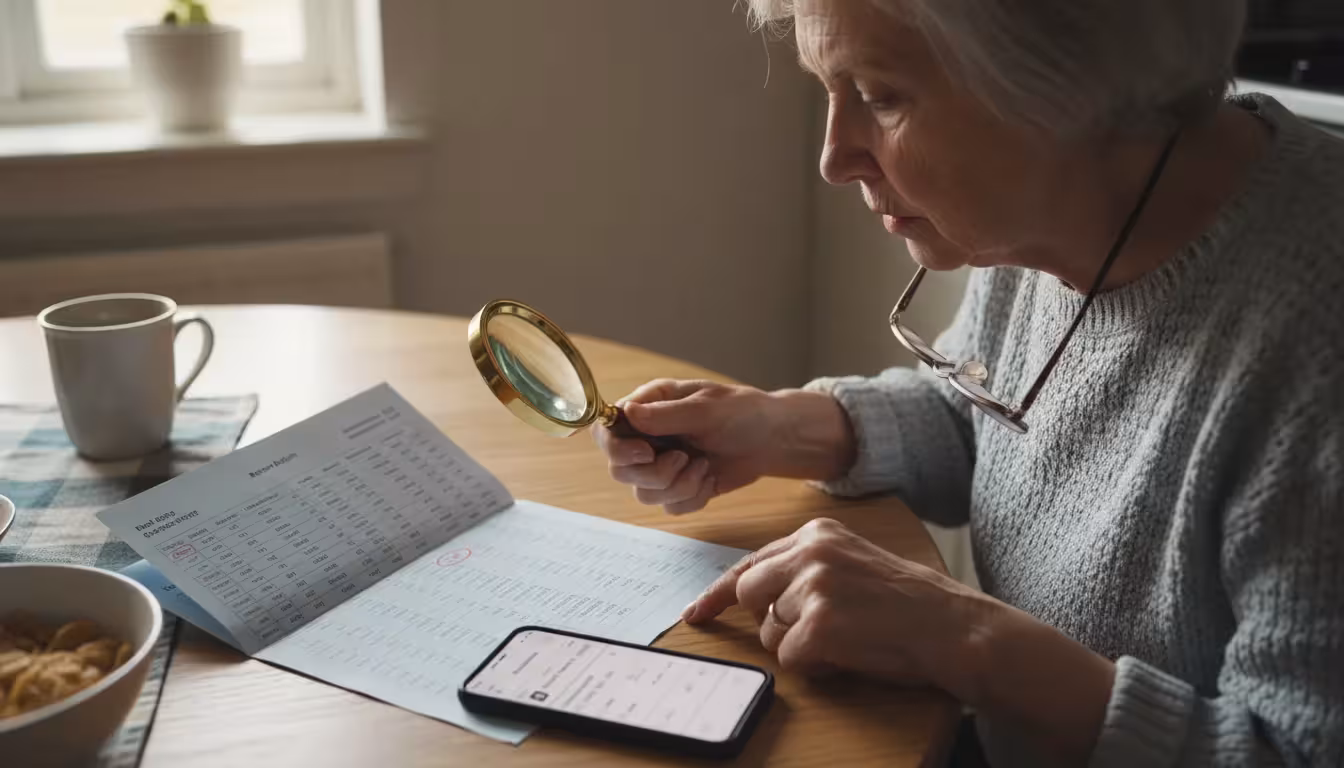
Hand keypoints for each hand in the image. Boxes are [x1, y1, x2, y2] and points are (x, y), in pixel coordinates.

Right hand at [594, 379, 855, 514]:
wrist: (772, 439)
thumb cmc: (742, 412)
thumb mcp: (707, 408)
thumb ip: (666, 415)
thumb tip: (627, 412)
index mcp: (648, 407)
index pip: (607, 430)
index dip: (618, 447)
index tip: (645, 453)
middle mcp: (647, 438)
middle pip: (620, 469)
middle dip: (653, 473)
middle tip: (684, 459)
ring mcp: (660, 465)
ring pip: (643, 494)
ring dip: (677, 486)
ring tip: (704, 467)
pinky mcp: (677, 488)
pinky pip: (669, 506)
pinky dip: (691, 498)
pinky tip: (709, 479)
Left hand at [683, 518, 1118, 763]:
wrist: (952, 626)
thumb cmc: (907, 602)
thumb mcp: (853, 564)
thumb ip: (805, 569)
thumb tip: (756, 596)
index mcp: (817, 533)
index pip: (750, 561)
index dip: (718, 593)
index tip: (696, 613)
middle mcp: (810, 552)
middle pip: (749, 593)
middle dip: (771, 621)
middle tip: (810, 634)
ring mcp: (813, 586)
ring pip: (769, 632)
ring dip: (798, 646)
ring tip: (846, 638)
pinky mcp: (818, 624)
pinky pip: (790, 659)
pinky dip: (815, 666)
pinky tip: (850, 654)